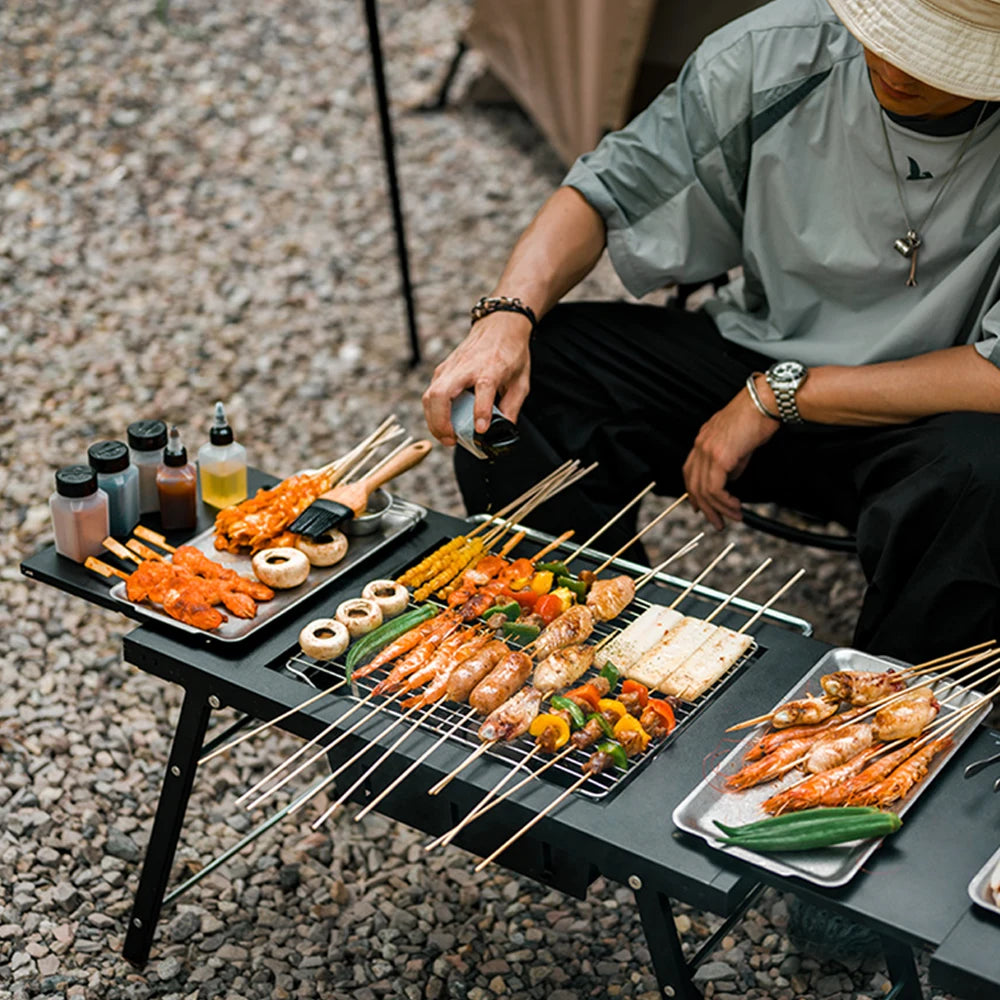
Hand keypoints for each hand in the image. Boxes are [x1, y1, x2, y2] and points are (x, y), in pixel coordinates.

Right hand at [422, 311, 532, 445]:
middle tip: (451, 440)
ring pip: (430, 395)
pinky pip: (431, 394)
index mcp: (491, 367)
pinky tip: (444, 423)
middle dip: (441, 421)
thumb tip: (502, 432)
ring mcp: (451, 367)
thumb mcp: (521, 382)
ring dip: (434, 420)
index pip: (483, 388)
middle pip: (441, 394)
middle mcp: (466, 366)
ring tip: (446, 437)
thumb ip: (512, 408)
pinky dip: (434, 412)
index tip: (480, 430)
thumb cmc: (511, 353)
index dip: (481, 410)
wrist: (499, 326)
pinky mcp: (442, 370)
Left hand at [682, 386, 780, 529]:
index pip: (690, 472)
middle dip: (705, 508)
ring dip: (718, 509)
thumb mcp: (739, 443)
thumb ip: (731, 463)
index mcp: (703, 440)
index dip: (694, 492)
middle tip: (716, 521)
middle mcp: (701, 445)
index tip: (701, 507)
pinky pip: (715, 488)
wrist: (765, 401)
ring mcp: (707, 451)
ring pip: (704, 490)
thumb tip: (730, 479)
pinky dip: (724, 502)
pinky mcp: (719, 457)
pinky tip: (734, 506)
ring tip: (732, 517)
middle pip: (693, 484)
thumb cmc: (757, 416)